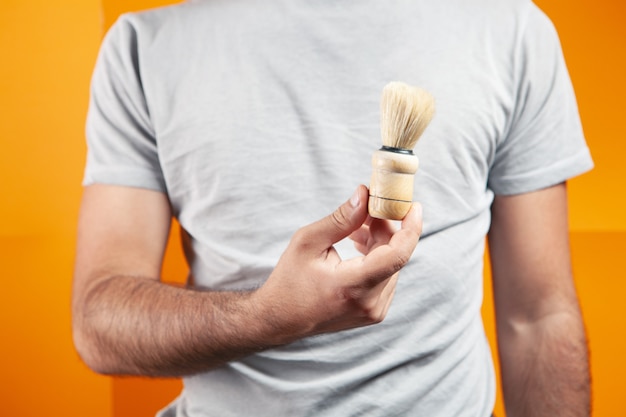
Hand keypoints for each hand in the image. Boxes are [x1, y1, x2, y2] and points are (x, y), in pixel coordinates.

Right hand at [253, 184, 422, 344]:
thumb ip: (341, 218)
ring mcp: (374, 312)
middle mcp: (369, 303)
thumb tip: (365, 194)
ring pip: (391, 265)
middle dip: (385, 228)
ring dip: (379, 242)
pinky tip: (357, 246)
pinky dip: (376, 257)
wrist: (280, 319)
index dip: (410, 228)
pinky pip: (386, 277)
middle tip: (367, 208)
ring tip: (353, 230)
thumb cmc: (289, 280)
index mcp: (352, 286)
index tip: (413, 206)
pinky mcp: (374, 313)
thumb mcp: (308, 242)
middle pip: (394, 255)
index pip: (397, 255)